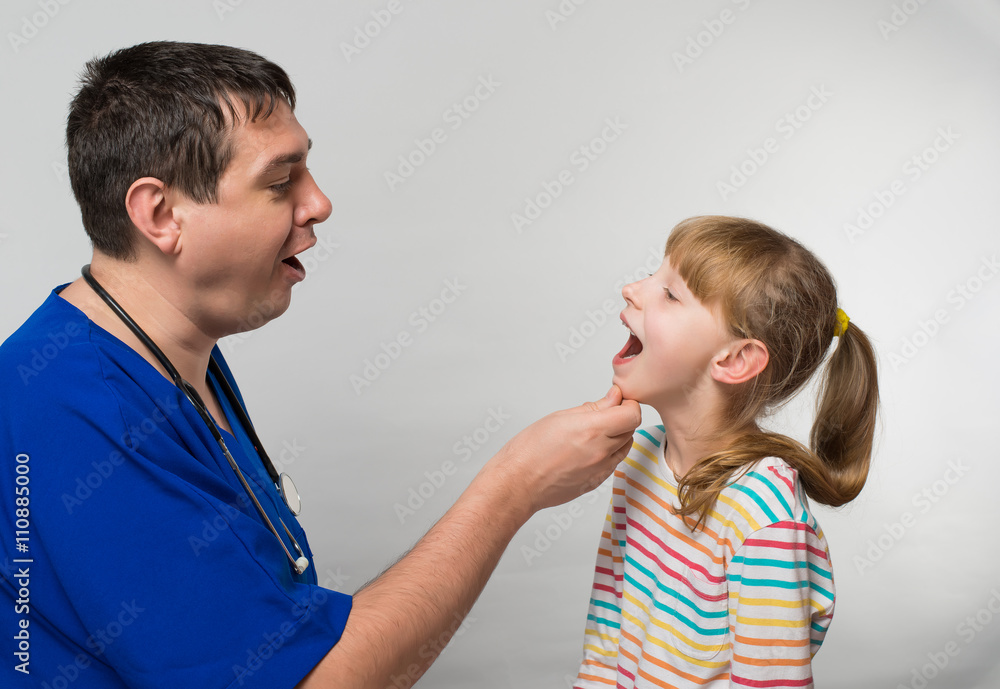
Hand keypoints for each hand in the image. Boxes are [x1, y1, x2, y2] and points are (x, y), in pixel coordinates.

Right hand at [483, 386, 640, 513]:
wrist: (518, 482)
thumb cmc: (530, 450)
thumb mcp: (561, 417)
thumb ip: (594, 408)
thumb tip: (613, 398)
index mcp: (592, 430)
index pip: (632, 414)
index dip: (629, 404)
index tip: (620, 400)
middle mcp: (601, 451)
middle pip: (631, 430)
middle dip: (623, 417)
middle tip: (606, 412)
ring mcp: (600, 470)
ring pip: (625, 447)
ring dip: (618, 435)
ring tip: (595, 431)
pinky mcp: (597, 482)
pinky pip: (613, 463)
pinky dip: (609, 452)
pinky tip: (590, 448)